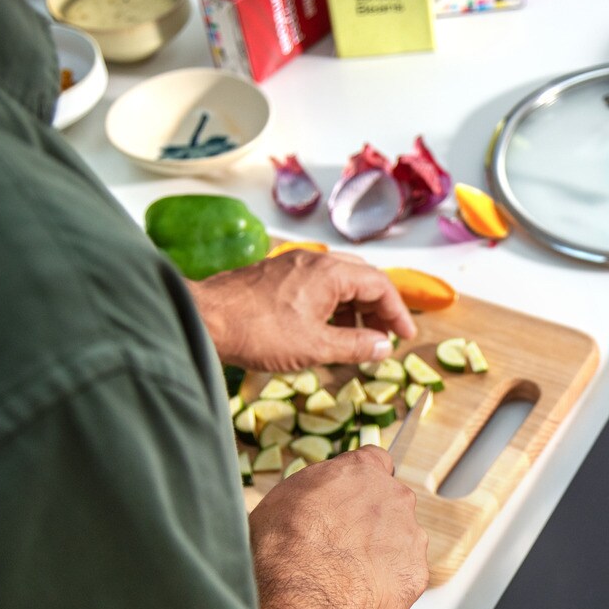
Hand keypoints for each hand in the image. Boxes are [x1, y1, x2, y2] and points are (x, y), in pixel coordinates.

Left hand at [190, 250, 417, 370]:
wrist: (203, 319)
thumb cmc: (258, 332)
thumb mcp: (315, 346)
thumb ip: (356, 346)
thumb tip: (384, 347)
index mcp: (330, 273)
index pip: (380, 285)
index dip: (397, 313)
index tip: (405, 338)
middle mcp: (314, 261)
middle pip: (362, 278)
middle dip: (378, 307)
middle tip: (384, 336)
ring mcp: (292, 265)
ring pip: (338, 280)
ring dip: (355, 307)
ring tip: (356, 337)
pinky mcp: (275, 275)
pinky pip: (316, 283)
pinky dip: (332, 304)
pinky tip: (325, 328)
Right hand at [248, 447, 429, 608]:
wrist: (306, 591)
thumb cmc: (287, 543)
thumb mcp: (285, 495)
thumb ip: (317, 488)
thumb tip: (319, 495)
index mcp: (363, 470)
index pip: (376, 461)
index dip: (362, 482)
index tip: (352, 496)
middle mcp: (395, 497)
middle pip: (390, 504)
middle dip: (371, 521)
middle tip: (341, 545)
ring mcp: (411, 535)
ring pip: (400, 543)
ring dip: (380, 555)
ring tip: (346, 575)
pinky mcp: (416, 572)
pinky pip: (402, 577)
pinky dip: (385, 586)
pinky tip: (358, 593)